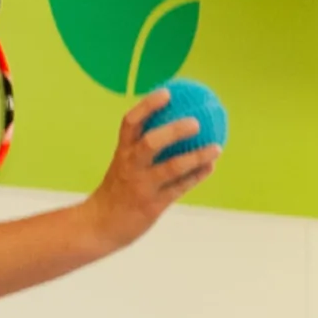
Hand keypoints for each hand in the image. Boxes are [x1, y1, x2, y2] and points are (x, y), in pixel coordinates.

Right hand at [82, 88, 219, 248]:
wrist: (100, 225)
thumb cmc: (118, 189)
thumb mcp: (124, 164)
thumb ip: (142, 146)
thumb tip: (172, 121)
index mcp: (122, 152)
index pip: (131, 122)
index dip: (148, 105)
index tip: (167, 92)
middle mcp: (130, 166)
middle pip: (151, 142)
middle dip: (174, 131)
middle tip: (197, 122)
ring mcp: (142, 186)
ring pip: (172, 168)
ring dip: (197, 156)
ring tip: (217, 147)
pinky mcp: (152, 205)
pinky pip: (180, 188)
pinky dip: (197, 176)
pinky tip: (211, 166)